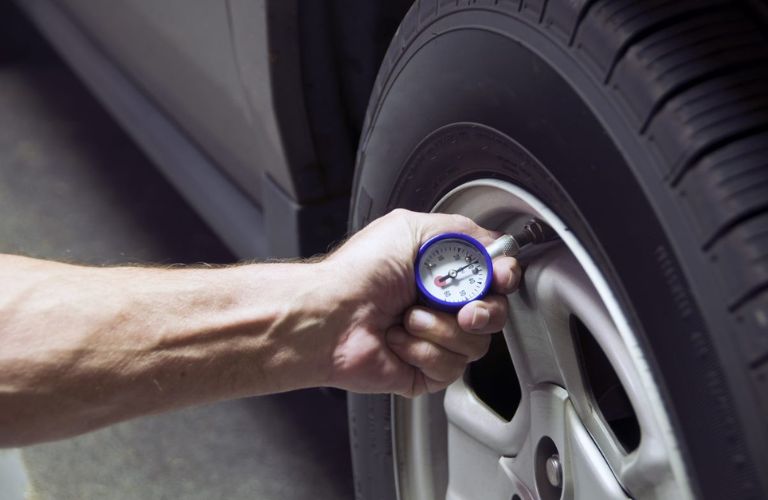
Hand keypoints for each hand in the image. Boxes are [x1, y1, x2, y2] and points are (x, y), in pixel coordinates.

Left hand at [320, 209, 520, 396]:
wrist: (330, 315)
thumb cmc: (358, 273)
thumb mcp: (412, 228)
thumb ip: (462, 232)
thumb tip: (495, 246)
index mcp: (440, 272)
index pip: (494, 277)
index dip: (503, 278)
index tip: (498, 277)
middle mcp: (440, 305)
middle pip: (495, 313)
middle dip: (483, 310)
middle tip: (461, 308)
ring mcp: (434, 339)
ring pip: (476, 343)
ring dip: (441, 328)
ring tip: (407, 317)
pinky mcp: (425, 371)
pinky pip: (452, 367)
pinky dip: (424, 350)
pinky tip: (399, 340)